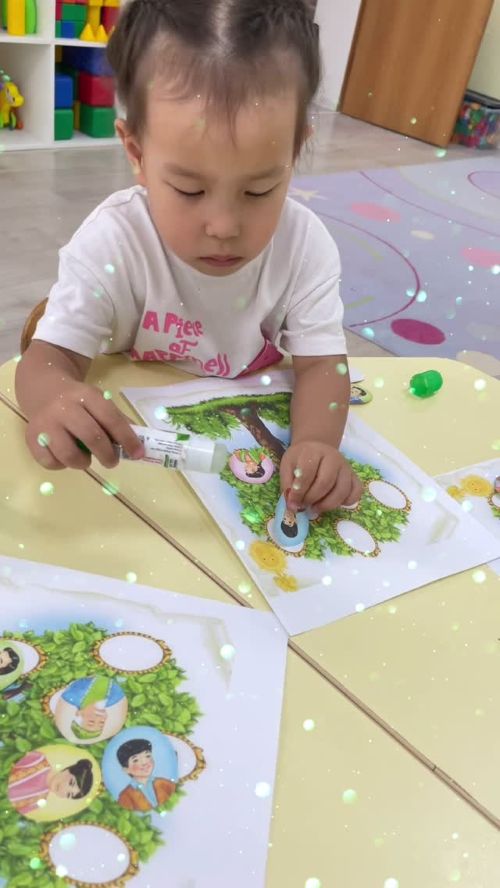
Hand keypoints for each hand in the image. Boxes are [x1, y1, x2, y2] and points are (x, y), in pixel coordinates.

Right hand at [25, 382, 143, 470]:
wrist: (43, 388)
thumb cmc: (78, 401)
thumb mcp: (99, 401)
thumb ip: (117, 421)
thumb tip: (137, 447)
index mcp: (86, 395)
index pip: (111, 419)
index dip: (127, 439)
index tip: (138, 454)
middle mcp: (65, 408)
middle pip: (91, 436)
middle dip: (107, 455)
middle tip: (112, 461)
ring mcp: (46, 423)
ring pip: (68, 454)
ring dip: (83, 463)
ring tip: (86, 460)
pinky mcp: (32, 438)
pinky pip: (50, 462)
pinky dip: (62, 465)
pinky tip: (66, 457)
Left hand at [280, 440, 362, 512]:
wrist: (316, 448)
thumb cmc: (300, 459)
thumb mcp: (287, 466)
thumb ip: (287, 485)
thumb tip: (292, 507)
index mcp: (313, 452)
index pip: (308, 473)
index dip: (299, 491)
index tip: (293, 502)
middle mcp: (333, 457)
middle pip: (325, 482)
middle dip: (312, 498)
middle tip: (304, 505)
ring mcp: (346, 467)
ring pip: (342, 490)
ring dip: (327, 504)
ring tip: (315, 507)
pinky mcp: (354, 476)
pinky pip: (356, 492)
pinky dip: (347, 502)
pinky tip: (333, 503)